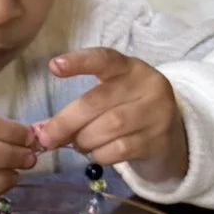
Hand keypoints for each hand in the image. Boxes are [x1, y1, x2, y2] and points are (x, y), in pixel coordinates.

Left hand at [33, 47, 187, 178]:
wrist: (172, 136)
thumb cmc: (131, 111)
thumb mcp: (112, 98)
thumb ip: (82, 107)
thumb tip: (41, 130)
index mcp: (132, 68)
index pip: (105, 59)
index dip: (80, 62)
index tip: (54, 67)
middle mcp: (148, 87)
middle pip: (97, 101)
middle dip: (66, 121)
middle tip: (48, 137)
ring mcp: (156, 114)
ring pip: (108, 127)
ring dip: (84, 140)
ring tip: (78, 144)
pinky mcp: (157, 141)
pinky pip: (118, 150)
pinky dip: (99, 154)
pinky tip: (96, 154)